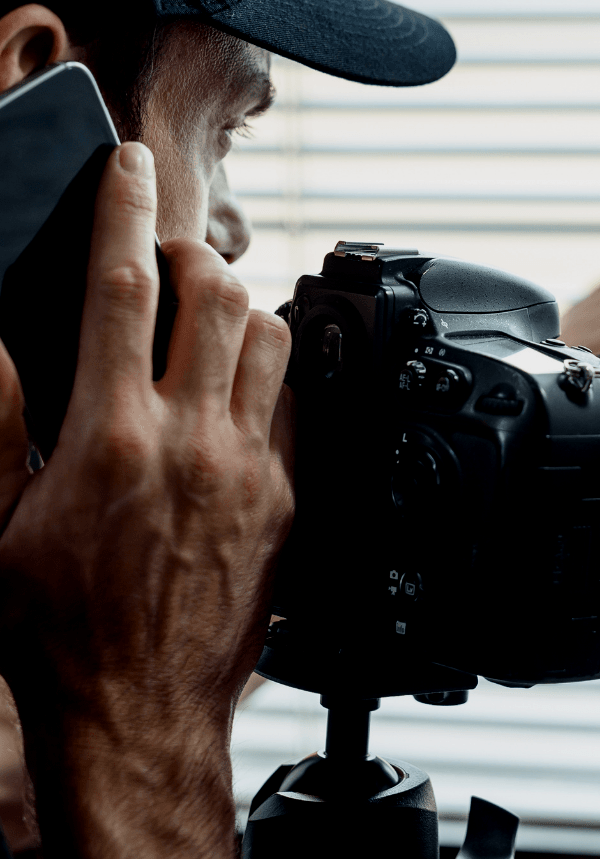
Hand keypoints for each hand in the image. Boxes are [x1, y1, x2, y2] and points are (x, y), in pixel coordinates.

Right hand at [0, 142, 292, 857]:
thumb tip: (1, 345)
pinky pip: (290, 405)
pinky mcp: (285, 498)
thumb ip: (0, 422)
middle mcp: (192, 441)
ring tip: (205, 315)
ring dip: (240, 308)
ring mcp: (250, 468)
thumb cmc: (55, 633)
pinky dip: (264, 373)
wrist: (138, 713)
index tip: (129, 166)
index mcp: (111, 437)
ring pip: (271, 340)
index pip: (122, 288)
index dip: (124, 211)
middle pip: (217, 296)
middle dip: (190, 252)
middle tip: (165, 255)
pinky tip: (234, 388)